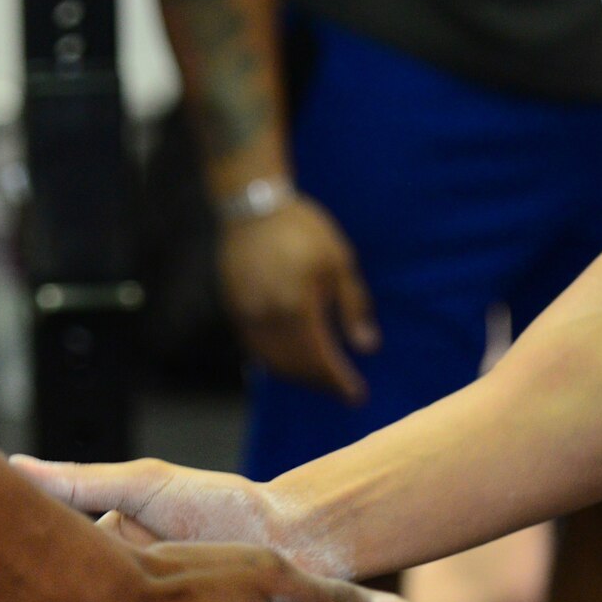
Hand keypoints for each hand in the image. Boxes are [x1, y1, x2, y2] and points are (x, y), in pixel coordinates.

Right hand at [219, 198, 378, 402]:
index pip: (320, 360)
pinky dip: (275, 362)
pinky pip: (255, 349)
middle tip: (341, 389)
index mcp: (298, 307)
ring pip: (273, 363)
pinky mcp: (234, 310)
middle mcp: (269, 319)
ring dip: (298, 376)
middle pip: (296, 368)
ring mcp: (247, 316)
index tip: (357, 395)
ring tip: (320, 377)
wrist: (252, 206)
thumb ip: (353, 306)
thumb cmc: (304, 229)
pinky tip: (291, 360)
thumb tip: (367, 347)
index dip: (339, 382)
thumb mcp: (339, 261)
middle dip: (321, 383)